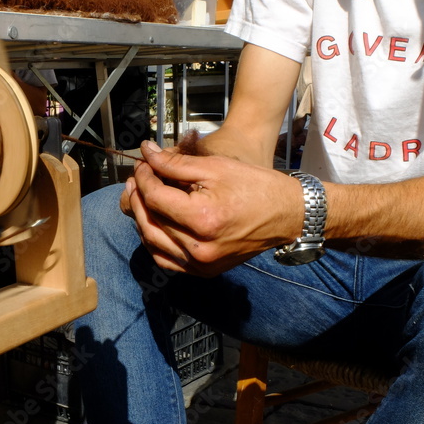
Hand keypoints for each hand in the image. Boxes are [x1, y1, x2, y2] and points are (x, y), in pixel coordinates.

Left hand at [121, 140, 302, 275]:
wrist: (287, 214)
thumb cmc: (256, 186)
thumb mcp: (215, 167)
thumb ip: (175, 164)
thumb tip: (147, 153)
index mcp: (203, 219)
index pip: (155, 198)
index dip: (143, 178)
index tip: (143, 164)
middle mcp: (199, 247)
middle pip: (150, 221)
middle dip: (137, 197)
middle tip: (136, 178)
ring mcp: (201, 264)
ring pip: (152, 243)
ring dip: (141, 218)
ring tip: (140, 197)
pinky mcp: (204, 271)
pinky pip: (166, 260)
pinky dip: (154, 242)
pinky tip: (153, 222)